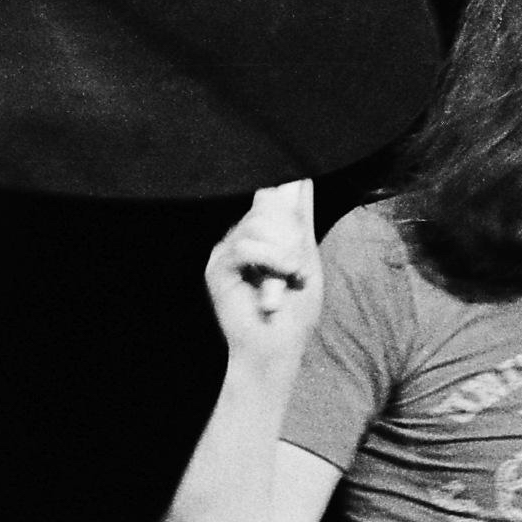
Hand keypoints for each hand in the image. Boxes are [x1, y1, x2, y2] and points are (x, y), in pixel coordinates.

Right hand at [205, 179, 321, 363]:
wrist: (276, 351)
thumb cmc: (295, 313)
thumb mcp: (305, 260)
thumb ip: (299, 221)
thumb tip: (299, 178)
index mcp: (263, 235)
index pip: (272, 195)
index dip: (284, 182)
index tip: (298, 171)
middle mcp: (241, 238)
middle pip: (266, 204)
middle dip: (290, 234)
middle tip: (298, 269)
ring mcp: (226, 251)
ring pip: (257, 225)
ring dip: (283, 253)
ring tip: (292, 278)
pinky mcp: (216, 268)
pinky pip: (245, 246)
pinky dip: (269, 261)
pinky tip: (279, 280)